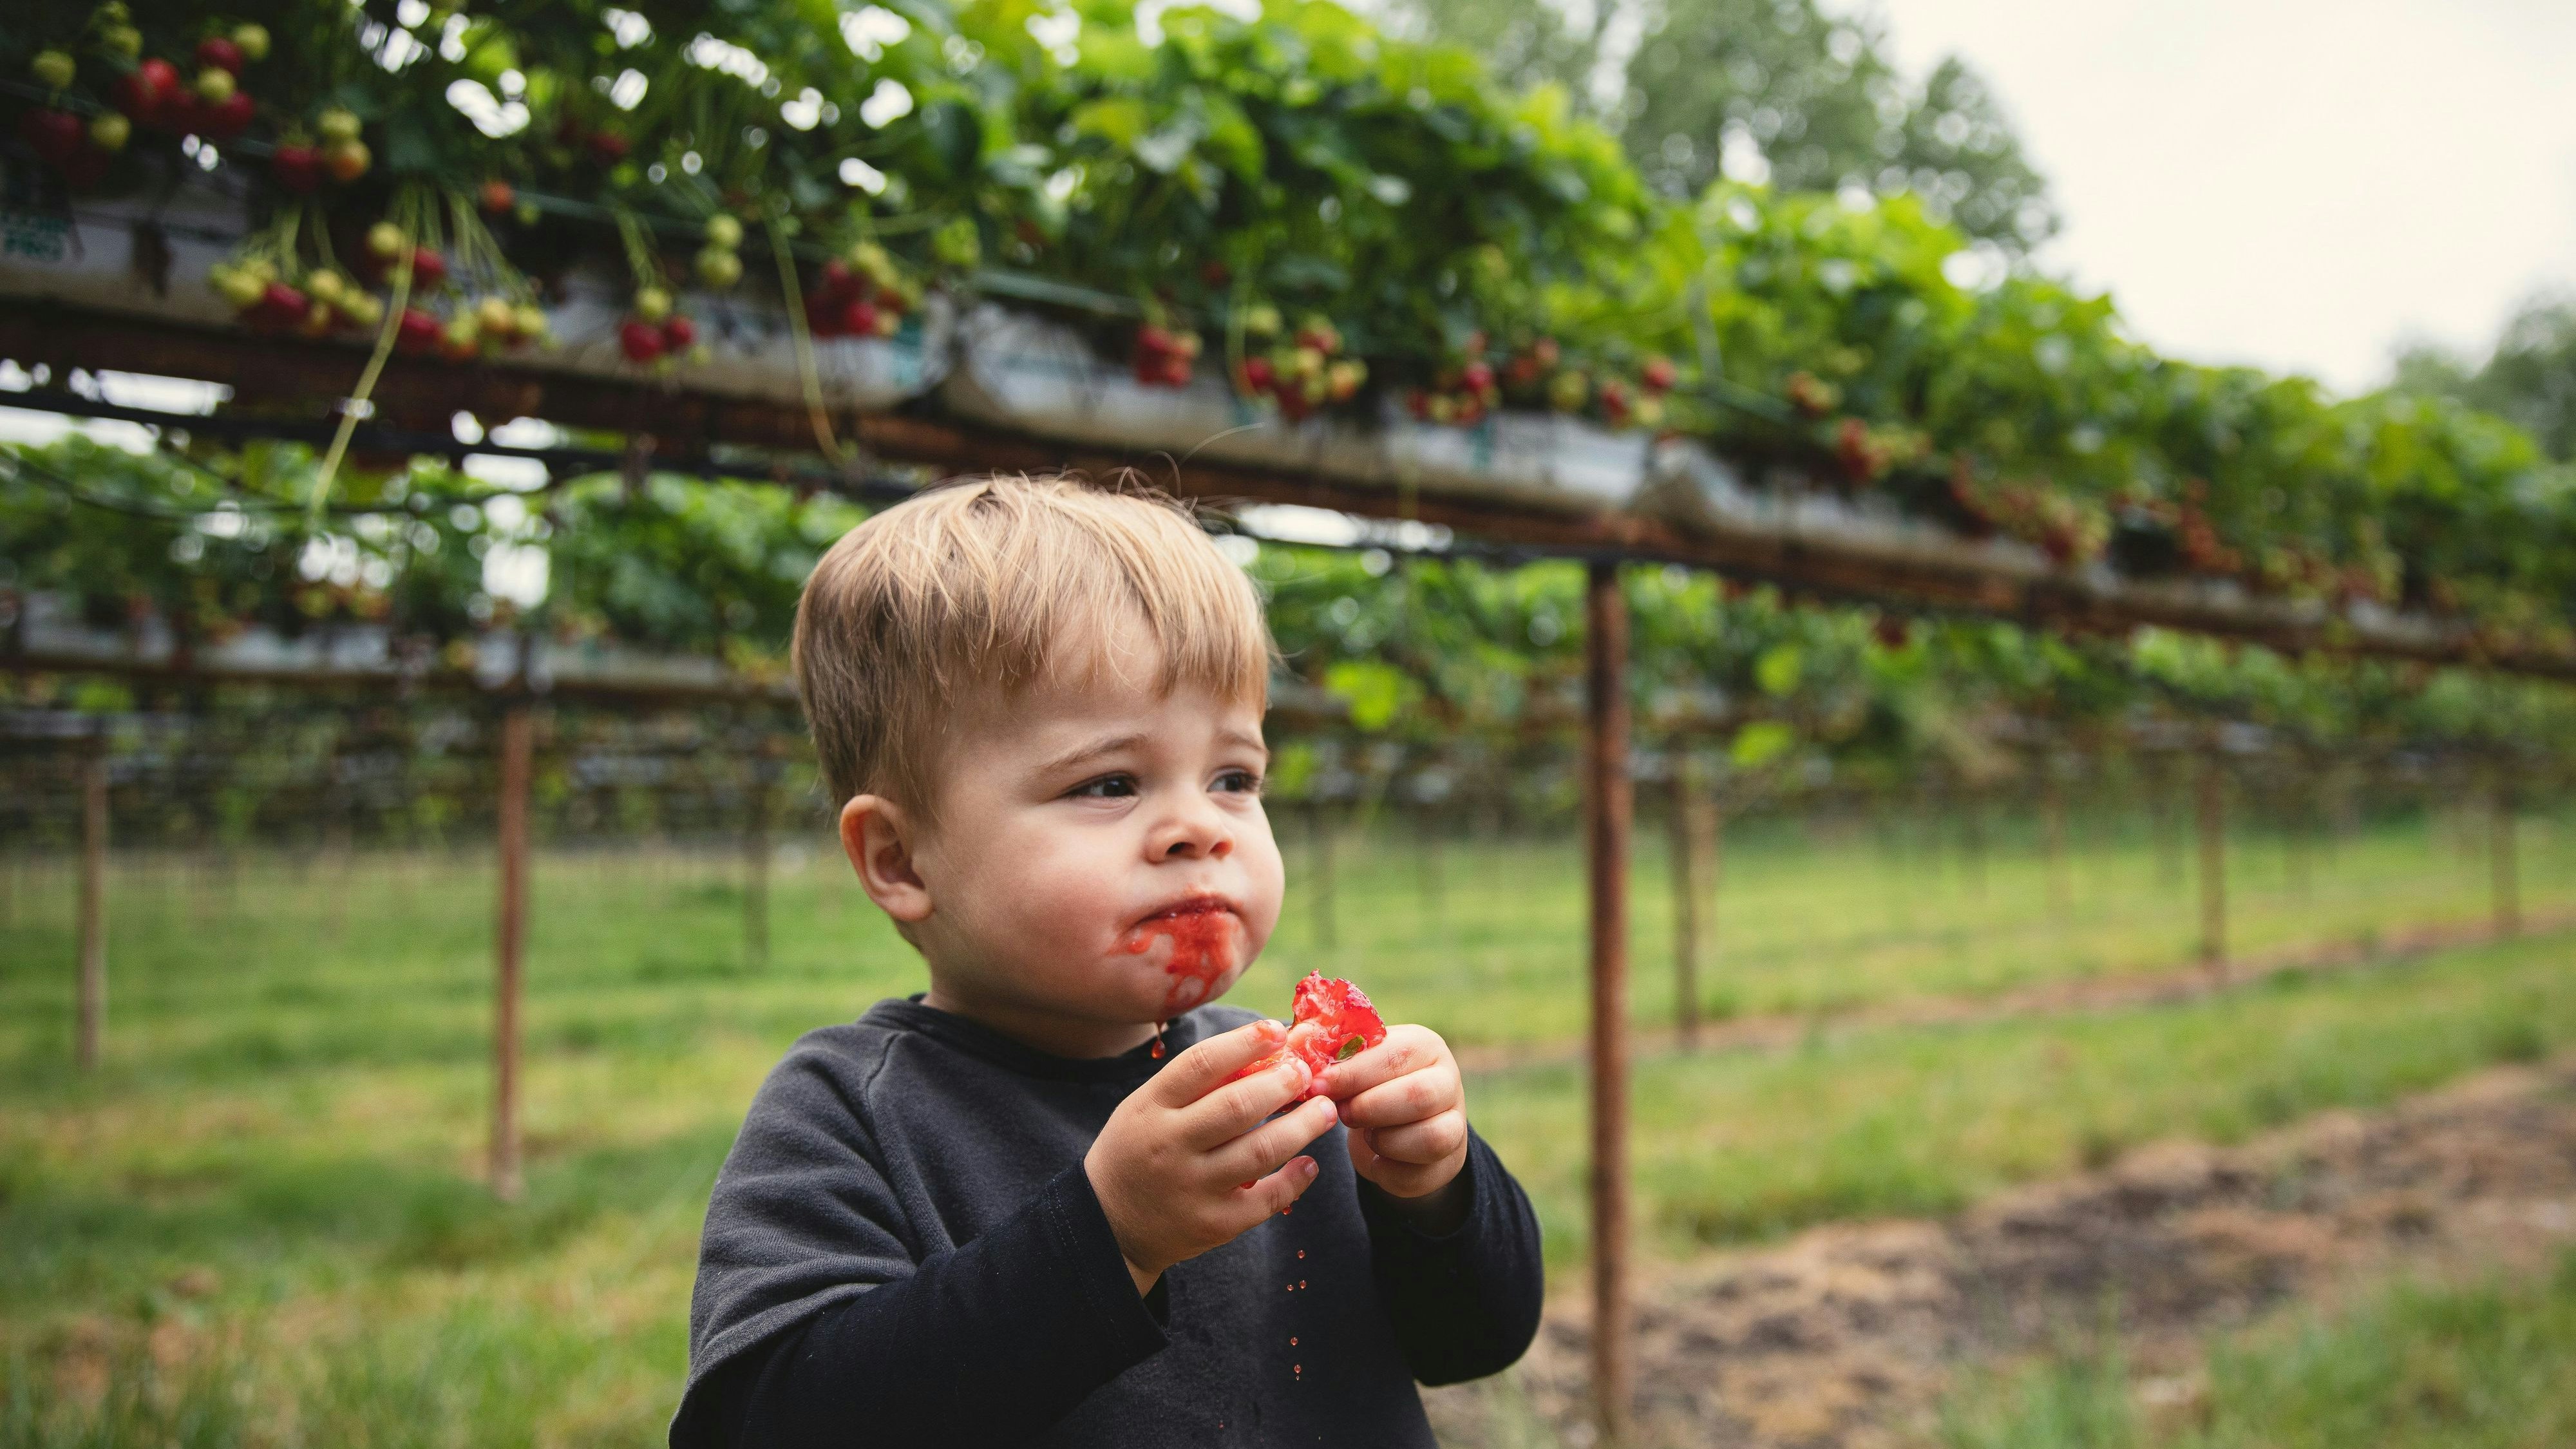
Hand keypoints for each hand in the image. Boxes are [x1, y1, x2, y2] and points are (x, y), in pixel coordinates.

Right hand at [1084, 1018, 1340, 1295]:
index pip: (1201, 1064)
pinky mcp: (1214, 1224)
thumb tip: (1268, 1046)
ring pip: (1260, 1152)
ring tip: (1324, 1110)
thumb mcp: (1150, 1107)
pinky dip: (1296, 1179)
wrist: (1110, 1224)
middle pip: (1237, 1107)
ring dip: (1302, 1127)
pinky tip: (1309, 1163)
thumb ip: (1198, 1082)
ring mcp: (1193, 1188)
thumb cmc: (1140, 1148)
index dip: (1245, 1043)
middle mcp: (1170, 1146)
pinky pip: (1266, 1200)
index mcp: (1151, 1107)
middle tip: (1307, 1072)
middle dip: (1282, 1083)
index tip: (1277, 1030)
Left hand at [1314, 1023, 1468, 1211]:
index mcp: (1424, 1045)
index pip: (1394, 1054)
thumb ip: (1327, 1051)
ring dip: (1385, 1140)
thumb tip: (1297, 1040)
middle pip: (1418, 1095)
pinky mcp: (1448, 1163)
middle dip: (1370, 1108)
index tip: (1317, 1085)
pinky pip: (1419, 1174)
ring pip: (1431, 1138)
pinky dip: (1387, 1170)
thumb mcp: (1353, 1062)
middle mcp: (1448, 1081)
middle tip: (1341, 1113)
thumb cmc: (1369, 1084)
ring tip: (1364, 1134)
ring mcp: (1455, 1125)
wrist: (1399, 1124)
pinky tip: (1374, 1157)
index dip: (1353, 1072)